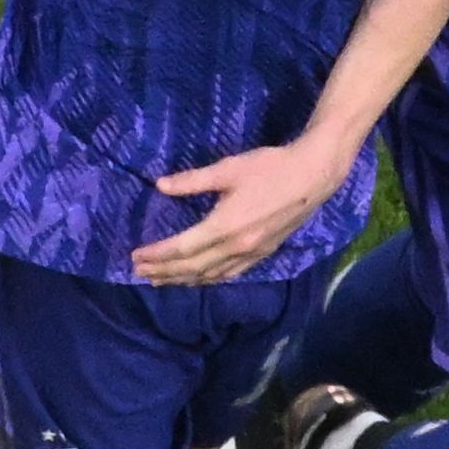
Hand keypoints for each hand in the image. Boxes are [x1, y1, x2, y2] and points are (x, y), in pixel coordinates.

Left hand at [131, 139, 354, 284]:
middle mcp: (236, 247)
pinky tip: (200, 278)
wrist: (312, 176)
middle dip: (164, 272)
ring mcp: (251, 254)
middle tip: (139, 272)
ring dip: (183, 279)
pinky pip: (230, 274)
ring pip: (210, 275)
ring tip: (161, 280)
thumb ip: (192, 181)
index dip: (157, 255)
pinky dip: (209, 279)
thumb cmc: (270, 168)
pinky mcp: (263, 253)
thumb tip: (160, 186)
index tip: (136, 256)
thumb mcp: (228, 169)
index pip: (182, 248)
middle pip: (192, 267)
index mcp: (224, 227)